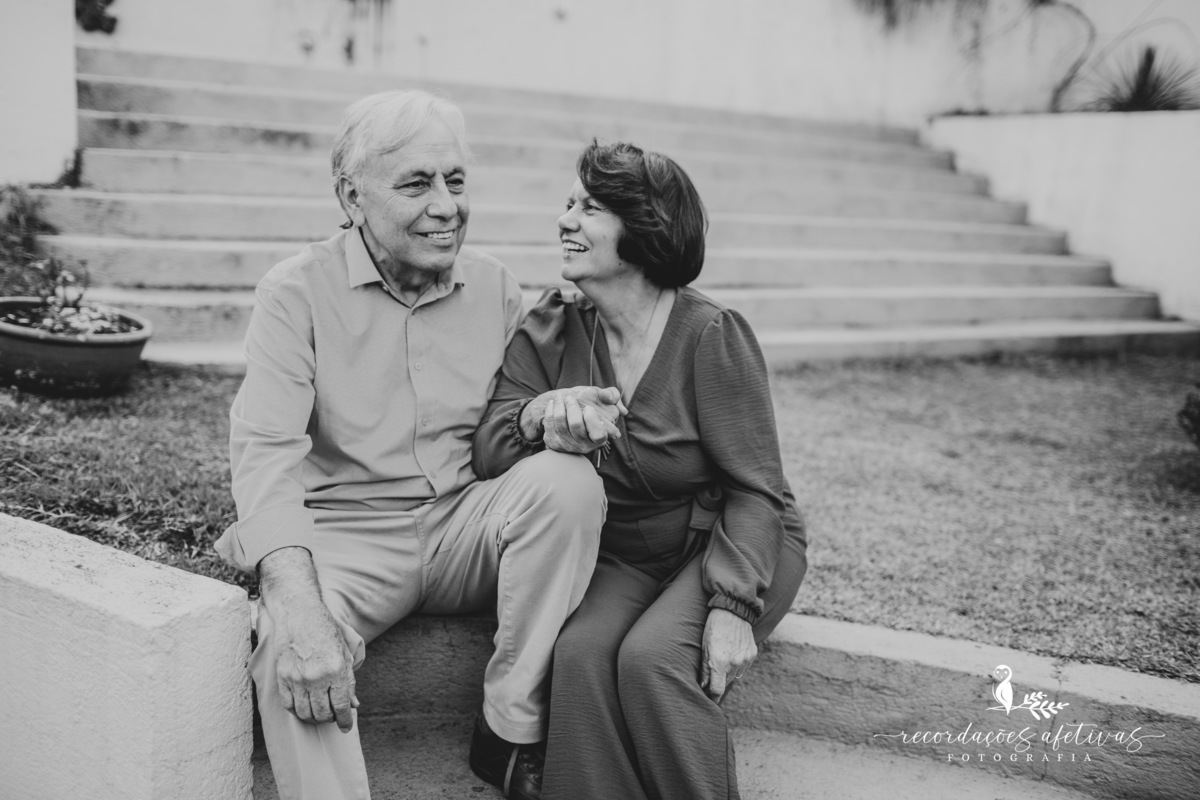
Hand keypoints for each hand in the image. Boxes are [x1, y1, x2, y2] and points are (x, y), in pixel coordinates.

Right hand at [259, 548, 359, 732]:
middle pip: (322, 713)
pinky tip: (304, 707)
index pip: (342, 705)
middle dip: (330, 720)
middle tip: (333, 717)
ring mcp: (297, 678)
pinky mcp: (282, 677)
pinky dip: (297, 711)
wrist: (300, 614)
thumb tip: (353, 705)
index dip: (345, 720)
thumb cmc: (326, 632)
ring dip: (314, 718)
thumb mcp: (345, 653)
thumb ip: (349, 681)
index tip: (346, 726)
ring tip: (320, 714)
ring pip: (305, 713)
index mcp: (336, 670)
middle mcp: (316, 676)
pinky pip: (289, 705)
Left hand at [523, 386, 625, 453]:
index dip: (592, 420)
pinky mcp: (553, 443)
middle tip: (570, 398)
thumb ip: (612, 396)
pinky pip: (549, 425)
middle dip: (572, 408)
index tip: (588, 408)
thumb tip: (615, 403)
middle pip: (576, 426)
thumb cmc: (589, 406)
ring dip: (559, 406)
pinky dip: (550, 410)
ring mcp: (568, 446)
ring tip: (561, 397)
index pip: (598, 434)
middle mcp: (584, 446)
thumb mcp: (603, 398)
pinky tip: (553, 402)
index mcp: (600, 438)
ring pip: (561, 425)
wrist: (569, 416)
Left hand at [700, 608, 756, 701]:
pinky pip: (744, 667)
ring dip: (729, 672)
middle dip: (719, 681)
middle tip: (713, 674)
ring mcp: (745, 659)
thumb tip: (704, 686)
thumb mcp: (704, 648)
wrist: (733, 611)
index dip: (713, 697)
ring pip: (736, 675)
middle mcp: (734, 663)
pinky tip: (732, 653)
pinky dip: (738, 664)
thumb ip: (705, 669)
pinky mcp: (752, 654)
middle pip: (726, 683)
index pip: (717, 690)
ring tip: (723, 658)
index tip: (709, 699)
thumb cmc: (714, 628)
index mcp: (720, 663)